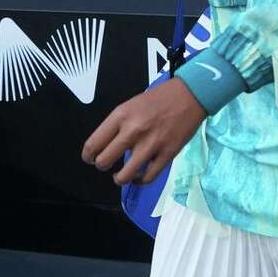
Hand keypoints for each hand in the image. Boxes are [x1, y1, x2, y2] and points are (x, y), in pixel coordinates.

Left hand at [81, 78, 204, 184]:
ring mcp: (151, 144)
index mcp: (121, 116)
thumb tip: (108, 145)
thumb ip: (118, 125)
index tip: (90, 158)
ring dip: (119, 179)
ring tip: (120, 176)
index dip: (88, 155)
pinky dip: (140, 181)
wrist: (189, 95)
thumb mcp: (130, 105)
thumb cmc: (159, 98)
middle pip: (105, 161)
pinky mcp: (167, 154)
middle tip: (106, 165)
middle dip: (102, 166)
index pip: (94, 143)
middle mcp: (133, 131)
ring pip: (125, 175)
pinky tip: (138, 177)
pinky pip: (148, 177)